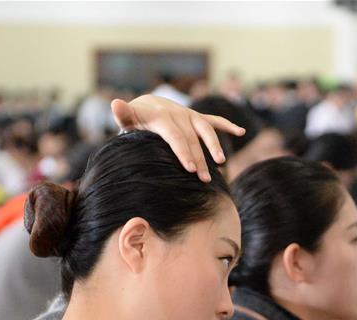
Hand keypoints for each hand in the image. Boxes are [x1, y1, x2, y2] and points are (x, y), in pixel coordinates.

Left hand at [111, 95, 245, 181]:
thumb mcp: (128, 118)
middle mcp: (178, 113)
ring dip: (214, 146)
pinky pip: (214, 120)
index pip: (174, 135)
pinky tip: (241, 132)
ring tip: (220, 163)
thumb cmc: (136, 119)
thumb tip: (115, 103)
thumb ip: (123, 114)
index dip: (182, 151)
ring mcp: (189, 115)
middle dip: (199, 158)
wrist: (147, 104)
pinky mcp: (197, 117)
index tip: (189, 169)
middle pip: (191, 138)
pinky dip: (227, 125)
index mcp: (162, 116)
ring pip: (205, 130)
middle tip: (204, 179)